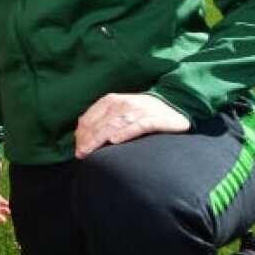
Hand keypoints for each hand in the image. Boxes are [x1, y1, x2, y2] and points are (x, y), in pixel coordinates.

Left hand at [74, 93, 189, 158]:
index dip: (82, 133)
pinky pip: (139, 125)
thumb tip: (80, 135)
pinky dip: (126, 132)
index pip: (91, 117)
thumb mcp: (120, 113)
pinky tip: (115, 140)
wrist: (175, 109)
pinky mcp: (157, 119)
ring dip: (101, 137)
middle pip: (102, 122)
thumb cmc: (142, 115)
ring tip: (91, 150)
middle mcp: (125, 103)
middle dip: (89, 138)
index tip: (78, 149)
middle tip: (81, 154)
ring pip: (116, 123)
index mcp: (112, 100)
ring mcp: (142, 110)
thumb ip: (101, 121)